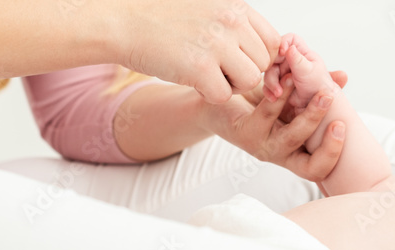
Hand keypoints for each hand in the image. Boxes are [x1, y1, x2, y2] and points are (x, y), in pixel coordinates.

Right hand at [113, 0, 279, 103]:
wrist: (122, 22)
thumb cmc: (162, 18)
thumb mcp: (208, 8)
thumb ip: (236, 23)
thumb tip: (268, 49)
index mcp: (236, 8)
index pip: (273, 41)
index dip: (259, 57)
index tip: (239, 61)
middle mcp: (231, 23)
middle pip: (264, 63)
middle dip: (245, 72)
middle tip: (219, 69)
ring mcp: (216, 45)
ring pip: (250, 81)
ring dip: (231, 86)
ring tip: (208, 75)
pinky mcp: (199, 68)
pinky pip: (224, 96)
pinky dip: (211, 95)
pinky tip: (194, 82)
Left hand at [204, 75, 345, 181]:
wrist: (219, 100)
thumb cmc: (260, 101)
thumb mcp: (292, 96)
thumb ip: (317, 88)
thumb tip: (342, 76)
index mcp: (296, 152)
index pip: (319, 169)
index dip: (333, 155)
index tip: (343, 127)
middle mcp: (280, 155)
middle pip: (309, 166)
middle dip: (328, 142)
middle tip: (340, 116)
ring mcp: (262, 147)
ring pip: (290, 139)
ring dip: (310, 116)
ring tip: (322, 92)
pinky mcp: (244, 133)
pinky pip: (267, 115)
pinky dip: (281, 96)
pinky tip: (288, 77)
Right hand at [262, 33, 338, 107]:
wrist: (317, 105)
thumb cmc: (319, 86)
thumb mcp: (309, 71)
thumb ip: (298, 60)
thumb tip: (290, 48)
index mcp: (301, 52)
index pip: (289, 39)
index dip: (283, 43)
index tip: (282, 53)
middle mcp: (291, 60)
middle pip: (274, 56)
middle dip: (273, 70)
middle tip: (277, 81)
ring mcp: (283, 71)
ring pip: (268, 72)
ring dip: (271, 83)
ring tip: (278, 94)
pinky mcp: (277, 83)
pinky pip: (267, 84)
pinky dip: (269, 91)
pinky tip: (273, 98)